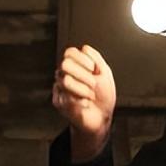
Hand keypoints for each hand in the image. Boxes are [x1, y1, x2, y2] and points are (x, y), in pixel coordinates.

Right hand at [52, 45, 116, 160]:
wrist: (102, 117)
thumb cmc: (104, 97)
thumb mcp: (106, 74)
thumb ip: (96, 58)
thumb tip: (85, 48)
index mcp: (76, 66)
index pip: (70, 52)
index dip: (83, 60)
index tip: (94, 69)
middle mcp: (65, 75)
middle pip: (65, 64)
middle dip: (84, 75)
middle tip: (93, 85)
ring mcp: (61, 88)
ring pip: (66, 80)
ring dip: (84, 90)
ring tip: (90, 96)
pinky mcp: (59, 101)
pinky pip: (67, 97)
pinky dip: (82, 101)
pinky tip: (85, 104)